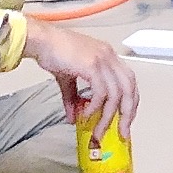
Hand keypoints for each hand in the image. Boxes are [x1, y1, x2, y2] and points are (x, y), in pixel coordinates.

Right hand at [25, 22, 140, 134]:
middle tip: (122, 132)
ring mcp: (102, 59)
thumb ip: (74, 98)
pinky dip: (95, 107)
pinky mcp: (91, 65)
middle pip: (129, 88)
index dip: (130, 102)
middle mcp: (109, 56)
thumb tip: (74, 118)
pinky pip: (100, 92)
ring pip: (116, 93)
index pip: (129, 81)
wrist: (41, 40)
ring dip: (108, 116)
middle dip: (128, 113)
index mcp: (108, 56)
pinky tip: (86, 114)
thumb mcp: (68, 78)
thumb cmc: (54, 53)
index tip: (125, 120)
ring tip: (98, 131)